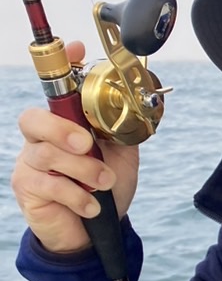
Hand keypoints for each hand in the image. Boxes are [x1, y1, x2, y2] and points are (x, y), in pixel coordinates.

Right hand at [11, 41, 139, 254]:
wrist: (94, 233)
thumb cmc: (104, 189)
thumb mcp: (121, 155)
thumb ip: (121, 129)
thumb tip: (135, 102)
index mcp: (65, 124)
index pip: (55, 90)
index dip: (62, 66)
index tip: (77, 47)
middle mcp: (42, 138)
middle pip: (34, 119)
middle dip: (62, 131)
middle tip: (88, 146)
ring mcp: (30, 162)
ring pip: (46, 154)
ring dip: (83, 171)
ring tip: (103, 184)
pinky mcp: (26, 187)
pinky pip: (47, 184)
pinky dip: (76, 195)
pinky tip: (91, 205)